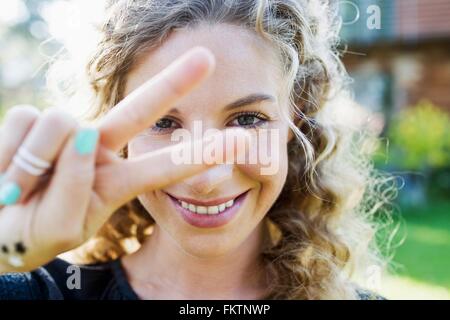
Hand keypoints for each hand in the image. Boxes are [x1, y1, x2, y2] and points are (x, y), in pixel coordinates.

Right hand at [0, 47, 247, 272]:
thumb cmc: (29, 232)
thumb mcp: (59, 229)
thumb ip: (73, 192)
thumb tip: (80, 130)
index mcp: (115, 181)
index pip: (165, 166)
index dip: (200, 156)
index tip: (242, 141)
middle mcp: (96, 149)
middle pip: (139, 112)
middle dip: (173, 85)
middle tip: (209, 56)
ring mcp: (65, 132)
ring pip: (64, 126)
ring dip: (34, 167)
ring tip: (20, 192)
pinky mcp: (30, 119)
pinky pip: (25, 124)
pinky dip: (7, 157)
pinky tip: (7, 173)